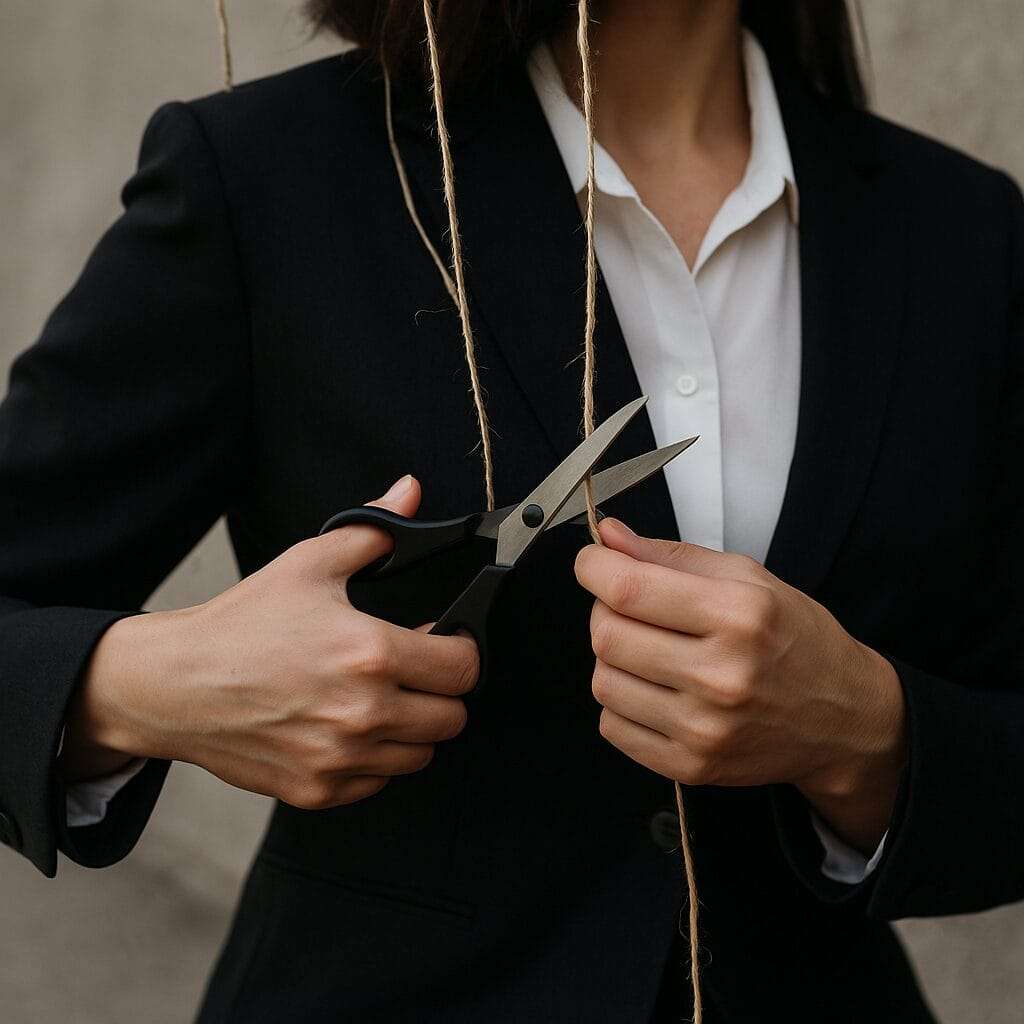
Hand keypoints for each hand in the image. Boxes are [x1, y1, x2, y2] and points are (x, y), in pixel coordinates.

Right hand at [59, 476, 478, 809]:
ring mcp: (342, 758)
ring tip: (380, 697)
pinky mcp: (319, 790)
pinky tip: (349, 727)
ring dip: (412, 726)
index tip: (445, 642)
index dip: (462, 649)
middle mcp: (363, 713)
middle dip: (441, 690)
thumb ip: (373, 530)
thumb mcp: (309, 563)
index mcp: (371, 654)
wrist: (175, 685)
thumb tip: (410, 492)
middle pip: (452, 718)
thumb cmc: (240, 626)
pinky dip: (375, 758)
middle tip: (413, 669)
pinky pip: (379, 781)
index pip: (464, 668)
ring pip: (421, 754)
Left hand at [574, 518, 907, 852]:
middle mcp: (721, 675)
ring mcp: (705, 728)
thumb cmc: (795, 641)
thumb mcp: (747, 579)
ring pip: (603, 681)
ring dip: (612, 659)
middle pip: (606, 635)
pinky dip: (622, 703)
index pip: (627, 588)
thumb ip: (670, 556)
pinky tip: (656, 689)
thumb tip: (608, 539)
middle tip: (629, 607)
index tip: (592, 562)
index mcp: (738, 615)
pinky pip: (613, 726)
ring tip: (650, 651)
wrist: (843, 718)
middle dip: (604, 611)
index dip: (593, 568)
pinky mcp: (692, 766)